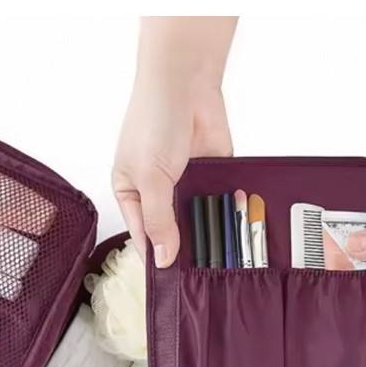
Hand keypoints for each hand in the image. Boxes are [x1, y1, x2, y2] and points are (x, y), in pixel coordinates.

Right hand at [112, 17, 236, 267]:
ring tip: (221, 259)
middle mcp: (157, 192)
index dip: (156, 258)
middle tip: (200, 277)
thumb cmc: (153, 122)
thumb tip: (163, 259)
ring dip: (207, 231)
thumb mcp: (149, 178)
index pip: (143, 235)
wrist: (186, 82)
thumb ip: (158, 220)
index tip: (171, 284)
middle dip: (184, 248)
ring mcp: (185, 184)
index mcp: (131, 192)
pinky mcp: (211, 176)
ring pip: (197, 218)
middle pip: (171, 230)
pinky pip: (218, 201)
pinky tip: (235, 231)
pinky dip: (225, 212)